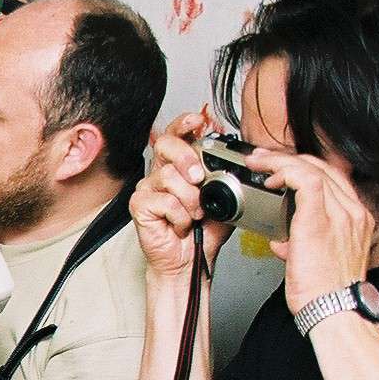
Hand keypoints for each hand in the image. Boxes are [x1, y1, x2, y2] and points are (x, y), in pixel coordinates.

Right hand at [132, 110, 227, 278]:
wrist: (190, 259)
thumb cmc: (204, 229)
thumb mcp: (225, 197)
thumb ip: (227, 176)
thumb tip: (239, 158)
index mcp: (180, 165)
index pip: (177, 134)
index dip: (184, 123)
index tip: (197, 120)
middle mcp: (161, 172)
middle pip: (166, 145)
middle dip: (186, 157)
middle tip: (199, 178)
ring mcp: (148, 188)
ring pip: (169, 176)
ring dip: (190, 199)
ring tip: (195, 214)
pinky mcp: (140, 205)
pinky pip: (164, 201)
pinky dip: (180, 216)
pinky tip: (181, 225)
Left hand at [243, 148, 374, 313]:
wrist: (332, 309)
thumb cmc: (322, 293)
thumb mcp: (312, 262)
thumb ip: (298, 245)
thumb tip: (281, 241)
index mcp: (352, 220)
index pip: (331, 181)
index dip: (304, 169)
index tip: (279, 170)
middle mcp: (352, 212)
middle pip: (323, 169)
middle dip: (289, 159)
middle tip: (262, 159)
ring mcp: (341, 214)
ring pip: (313, 170)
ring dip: (282, 162)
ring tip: (259, 162)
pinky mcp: (321, 220)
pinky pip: (305, 181)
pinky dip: (285, 172)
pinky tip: (270, 176)